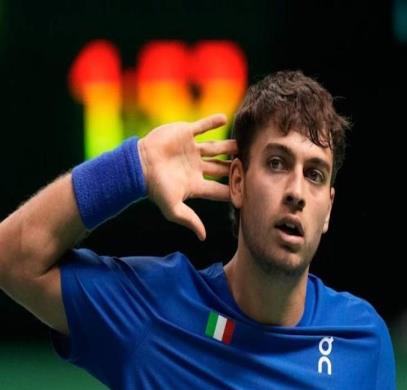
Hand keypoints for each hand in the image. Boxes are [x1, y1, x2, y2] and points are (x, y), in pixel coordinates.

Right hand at [138, 113, 236, 240]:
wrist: (138, 165)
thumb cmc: (154, 188)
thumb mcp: (173, 208)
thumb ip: (190, 220)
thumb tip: (203, 237)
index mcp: (195, 184)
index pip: (219, 189)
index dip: (233, 190)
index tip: (248, 190)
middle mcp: (196, 167)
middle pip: (221, 167)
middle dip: (235, 167)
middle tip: (252, 164)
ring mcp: (191, 150)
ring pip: (215, 148)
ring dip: (229, 146)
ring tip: (242, 144)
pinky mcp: (184, 134)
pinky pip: (201, 127)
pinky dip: (212, 122)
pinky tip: (224, 118)